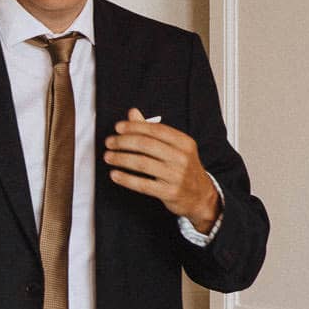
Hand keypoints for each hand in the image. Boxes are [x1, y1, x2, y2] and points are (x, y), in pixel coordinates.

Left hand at [104, 107, 218, 230]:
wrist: (200, 196)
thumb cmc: (183, 168)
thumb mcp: (175, 147)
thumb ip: (153, 130)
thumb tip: (132, 113)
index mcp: (184, 142)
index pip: (155, 130)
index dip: (134, 127)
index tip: (118, 127)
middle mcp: (181, 158)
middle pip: (146, 145)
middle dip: (123, 142)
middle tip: (109, 142)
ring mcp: (176, 176)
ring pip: (142, 163)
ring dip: (121, 158)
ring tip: (108, 156)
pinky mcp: (169, 192)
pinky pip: (142, 184)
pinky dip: (126, 179)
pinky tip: (115, 174)